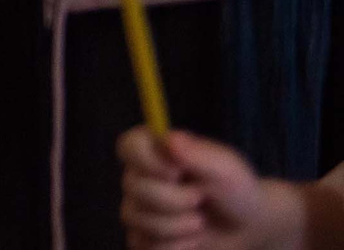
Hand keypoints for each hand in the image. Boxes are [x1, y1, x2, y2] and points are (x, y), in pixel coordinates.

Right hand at [119, 128, 309, 249]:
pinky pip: (140, 244)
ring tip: (199, 223)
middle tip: (201, 201)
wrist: (247, 228)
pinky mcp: (143, 237)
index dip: (147, 161)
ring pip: (134, 218)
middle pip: (132, 187)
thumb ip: (197, 154)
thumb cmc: (237, 191)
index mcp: (156, 150)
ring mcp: (139, 207)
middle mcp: (141, 176)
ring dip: (176, 226)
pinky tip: (191, 240)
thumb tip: (168, 138)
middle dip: (173, 200)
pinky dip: (173, 246)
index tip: (176, 172)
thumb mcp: (225, 169)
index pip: (128, 146)